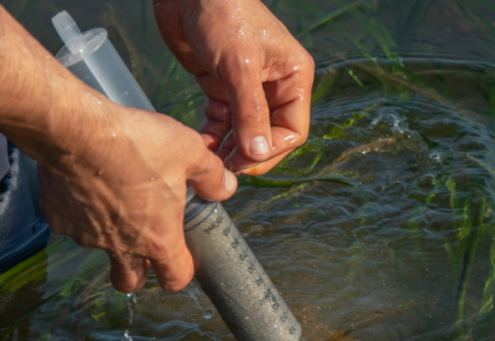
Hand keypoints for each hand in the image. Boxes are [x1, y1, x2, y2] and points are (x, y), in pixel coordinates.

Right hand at [38, 103, 236, 292]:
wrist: (78, 131)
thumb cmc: (137, 143)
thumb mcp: (189, 151)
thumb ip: (211, 175)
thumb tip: (225, 187)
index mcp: (158, 238)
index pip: (175, 278)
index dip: (181, 271)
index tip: (181, 257)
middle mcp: (121, 246)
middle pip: (129, 282)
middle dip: (139, 271)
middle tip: (144, 243)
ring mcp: (87, 236)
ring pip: (100, 249)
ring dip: (109, 235)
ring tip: (115, 199)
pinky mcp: (59, 220)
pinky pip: (71, 224)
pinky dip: (80, 212)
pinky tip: (86, 185)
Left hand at [154, 0, 313, 174]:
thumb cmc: (223, 16)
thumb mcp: (240, 66)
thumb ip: (250, 112)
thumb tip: (258, 154)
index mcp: (293, 77)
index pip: (292, 130)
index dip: (270, 151)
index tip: (245, 162)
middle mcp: (274, 85)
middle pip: (268, 136)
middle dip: (249, 154)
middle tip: (225, 169)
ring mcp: (247, 88)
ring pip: (244, 132)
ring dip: (229, 149)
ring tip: (211, 162)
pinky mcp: (221, 86)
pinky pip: (222, 121)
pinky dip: (213, 135)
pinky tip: (201, 144)